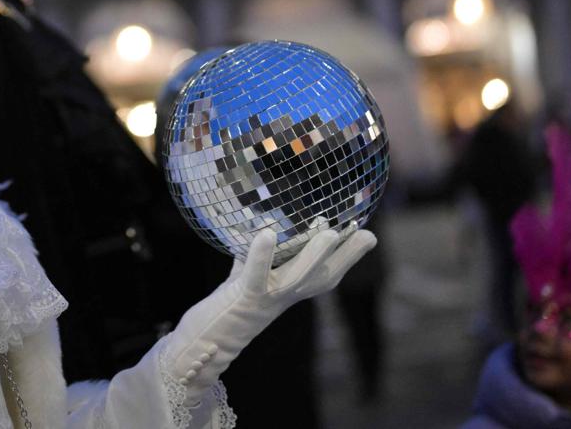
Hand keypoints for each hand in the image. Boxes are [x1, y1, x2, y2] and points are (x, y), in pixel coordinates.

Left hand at [162, 220, 375, 404]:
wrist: (202, 345)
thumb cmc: (225, 308)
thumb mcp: (245, 279)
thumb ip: (254, 256)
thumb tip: (264, 225)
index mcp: (288, 293)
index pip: (325, 274)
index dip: (347, 257)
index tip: (368, 235)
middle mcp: (283, 298)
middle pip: (322, 278)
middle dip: (346, 257)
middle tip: (367, 234)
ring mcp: (266, 300)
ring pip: (297, 278)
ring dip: (314, 256)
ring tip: (330, 231)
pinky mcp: (244, 297)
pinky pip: (255, 276)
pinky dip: (261, 255)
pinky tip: (267, 233)